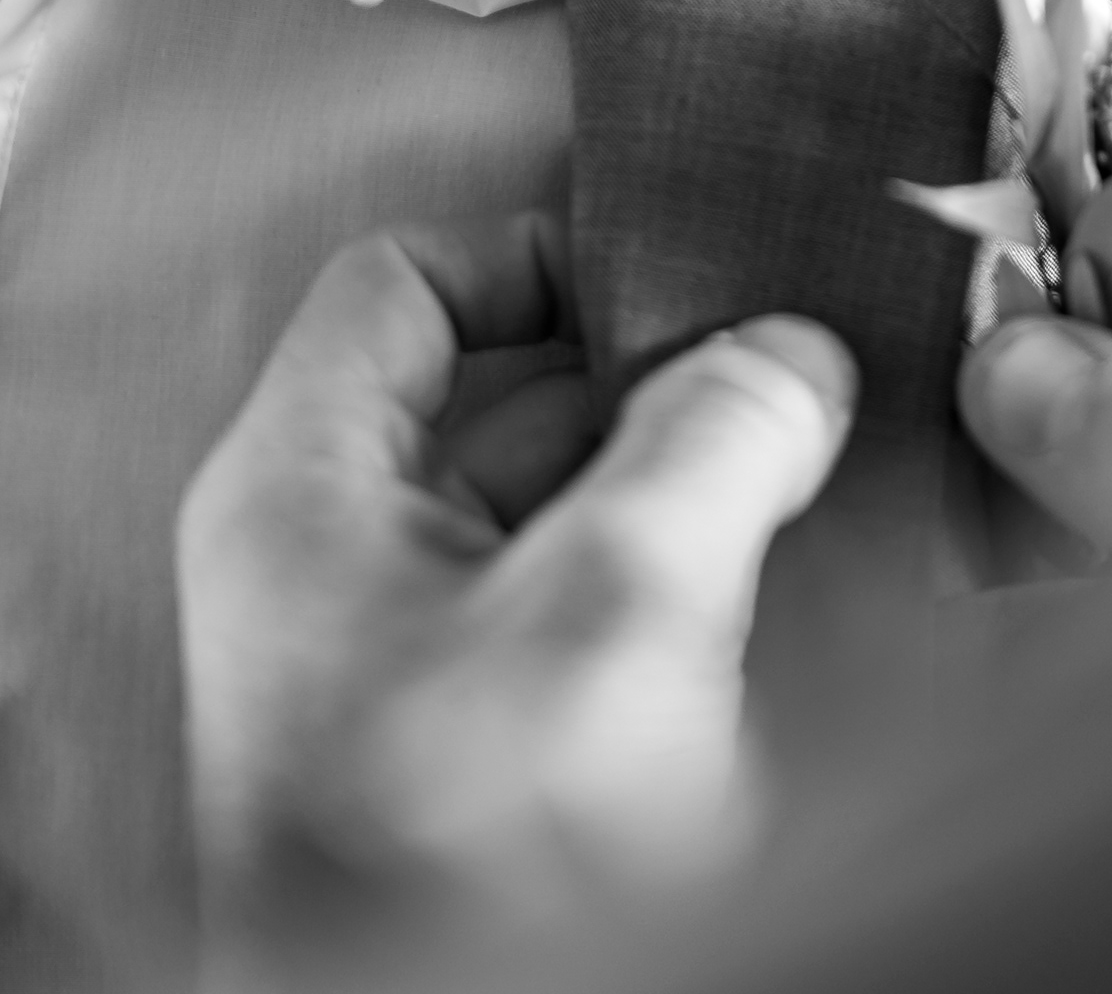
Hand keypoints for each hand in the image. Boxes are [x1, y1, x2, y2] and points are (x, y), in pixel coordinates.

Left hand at [177, 212, 856, 948]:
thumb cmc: (462, 858)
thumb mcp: (615, 605)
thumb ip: (712, 443)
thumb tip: (791, 355)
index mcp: (303, 490)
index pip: (400, 284)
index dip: (539, 255)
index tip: (681, 272)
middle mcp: (340, 564)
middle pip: (506, 401)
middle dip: (655, 382)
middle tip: (789, 373)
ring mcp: (410, 666)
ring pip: (564, 515)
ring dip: (684, 492)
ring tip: (808, 474)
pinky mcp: (482, 756)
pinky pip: (587, 623)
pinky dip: (678, 592)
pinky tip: (778, 592)